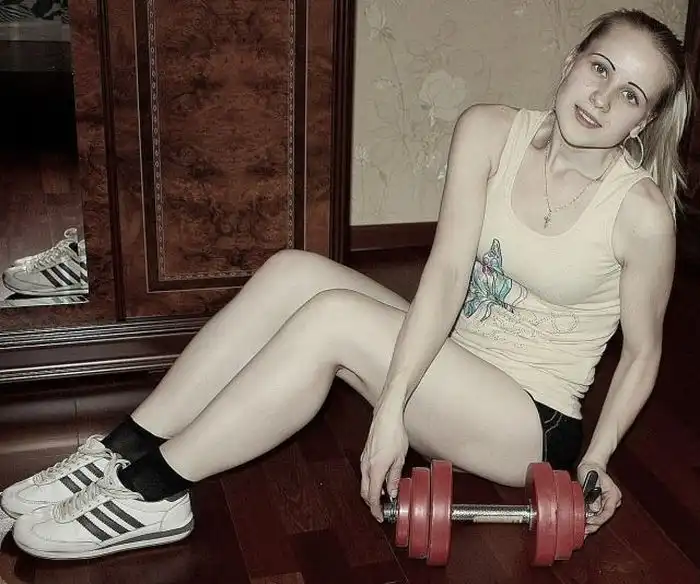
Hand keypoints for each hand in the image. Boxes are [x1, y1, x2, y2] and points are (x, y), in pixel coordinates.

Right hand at [360, 401, 408, 521]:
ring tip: (385, 497)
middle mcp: (366, 466)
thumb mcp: (399, 459)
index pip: (373, 496)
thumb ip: (394, 478)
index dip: (376, 509)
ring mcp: (364, 460)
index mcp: (376, 469)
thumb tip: (393, 492)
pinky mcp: (365, 455)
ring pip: (364, 483)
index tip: (380, 517)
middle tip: (382, 510)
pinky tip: (381, 481)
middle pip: (365, 492)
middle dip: (372, 504)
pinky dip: (371, 482)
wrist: (386, 417)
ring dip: (372, 492)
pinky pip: (365, 474)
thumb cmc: (394, 434)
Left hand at [577, 460, 621, 536]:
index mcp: (613, 495)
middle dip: (594, 525)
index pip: (608, 511)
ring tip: (583, 531)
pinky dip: (591, 519)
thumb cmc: (590, 469)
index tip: (589, 522)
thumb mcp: (590, 479)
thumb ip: (593, 493)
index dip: (599, 519)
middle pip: (604, 517)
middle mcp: (613, 501)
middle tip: (584, 532)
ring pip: (601, 517)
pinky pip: (597, 514)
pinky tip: (584, 525)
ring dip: (592, 524)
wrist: (591, 465)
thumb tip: (595, 509)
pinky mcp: (601, 503)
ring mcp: (608, 503)